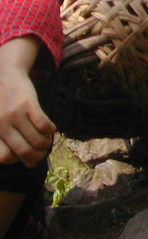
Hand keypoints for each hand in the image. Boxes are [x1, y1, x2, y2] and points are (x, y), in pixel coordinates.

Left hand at [0, 37, 55, 167]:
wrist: (5, 75)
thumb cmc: (3, 103)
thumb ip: (7, 139)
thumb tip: (28, 163)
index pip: (5, 158)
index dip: (19, 160)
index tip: (26, 156)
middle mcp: (1, 125)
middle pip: (24, 151)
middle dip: (37, 157)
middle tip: (43, 153)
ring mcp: (14, 115)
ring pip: (37, 140)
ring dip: (47, 144)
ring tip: (48, 141)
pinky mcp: (28, 105)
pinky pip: (45, 125)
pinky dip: (52, 131)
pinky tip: (52, 129)